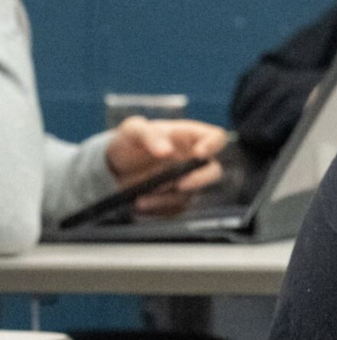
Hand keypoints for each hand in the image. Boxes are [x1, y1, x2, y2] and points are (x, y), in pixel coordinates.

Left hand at [105, 117, 227, 215]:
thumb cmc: (130, 142)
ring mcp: (188, 182)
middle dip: (199, 180)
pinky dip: (159, 209)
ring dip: (167, 199)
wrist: (116, 167)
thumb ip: (150, 135)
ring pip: (191, 195)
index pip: (216, 138)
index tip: (199, 154)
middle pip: (213, 172)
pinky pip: (176, 209)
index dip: (213, 145)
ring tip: (141, 199)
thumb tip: (166, 151)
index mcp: (191, 138)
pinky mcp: (177, 201)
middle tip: (180, 185)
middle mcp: (195, 161)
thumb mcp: (133, 130)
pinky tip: (141, 204)